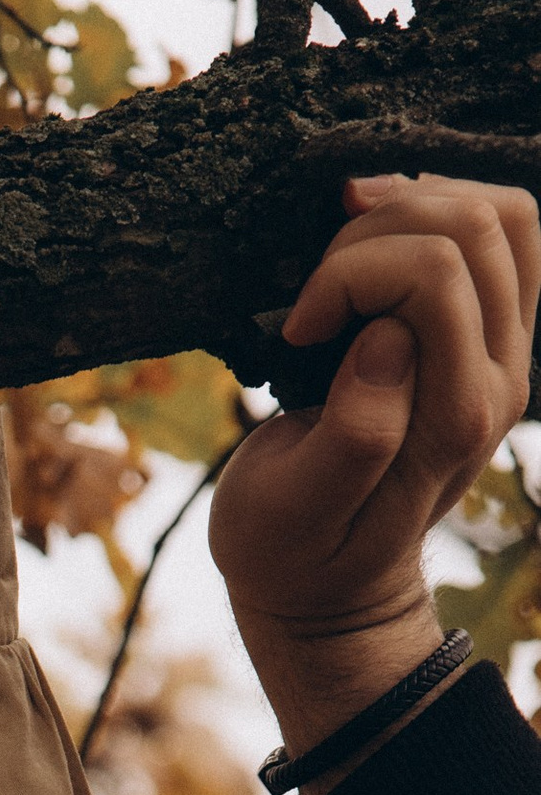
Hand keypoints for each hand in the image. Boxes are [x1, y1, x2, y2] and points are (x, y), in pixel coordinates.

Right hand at [210, 176, 538, 779]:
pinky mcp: (492, 338)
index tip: (296, 328)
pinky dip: (437, 211)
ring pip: (501, 215)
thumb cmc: (289, 549)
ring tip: (343, 248)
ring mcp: (506, 355)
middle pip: (475, 226)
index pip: (435, 274)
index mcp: (454, 418)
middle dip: (377, 230)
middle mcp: (500, 379)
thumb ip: (352, 435)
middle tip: (315, 286)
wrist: (331, 588)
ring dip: (412, 207)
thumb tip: (389, 337)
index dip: (350, 273)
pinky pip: (501, 233)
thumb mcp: (291, 511)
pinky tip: (377, 239)